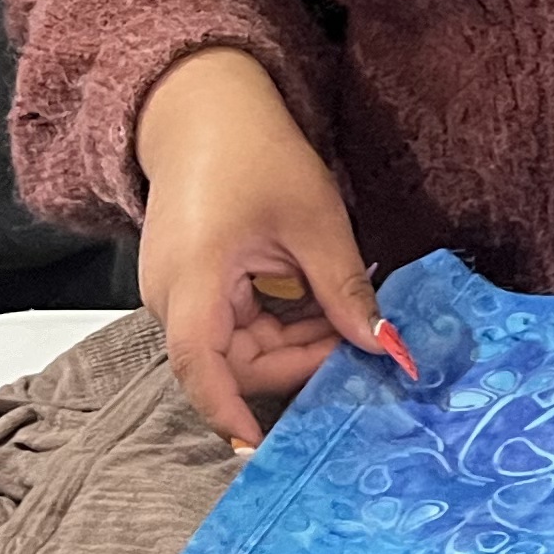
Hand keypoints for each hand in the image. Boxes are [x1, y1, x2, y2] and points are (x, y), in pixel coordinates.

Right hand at [135, 46, 387, 451]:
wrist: (204, 108)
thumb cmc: (253, 151)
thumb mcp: (315, 221)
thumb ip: (343, 291)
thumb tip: (380, 345)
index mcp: (192, 280)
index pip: (202, 367)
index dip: (231, 412)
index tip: (265, 445)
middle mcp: (172, 295)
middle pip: (233, 362)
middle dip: (298, 361)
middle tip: (359, 344)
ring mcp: (179, 291)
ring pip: (239, 346)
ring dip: (294, 341)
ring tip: (344, 312)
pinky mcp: (193, 284)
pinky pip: (237, 325)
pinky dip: (279, 322)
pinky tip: (318, 301)